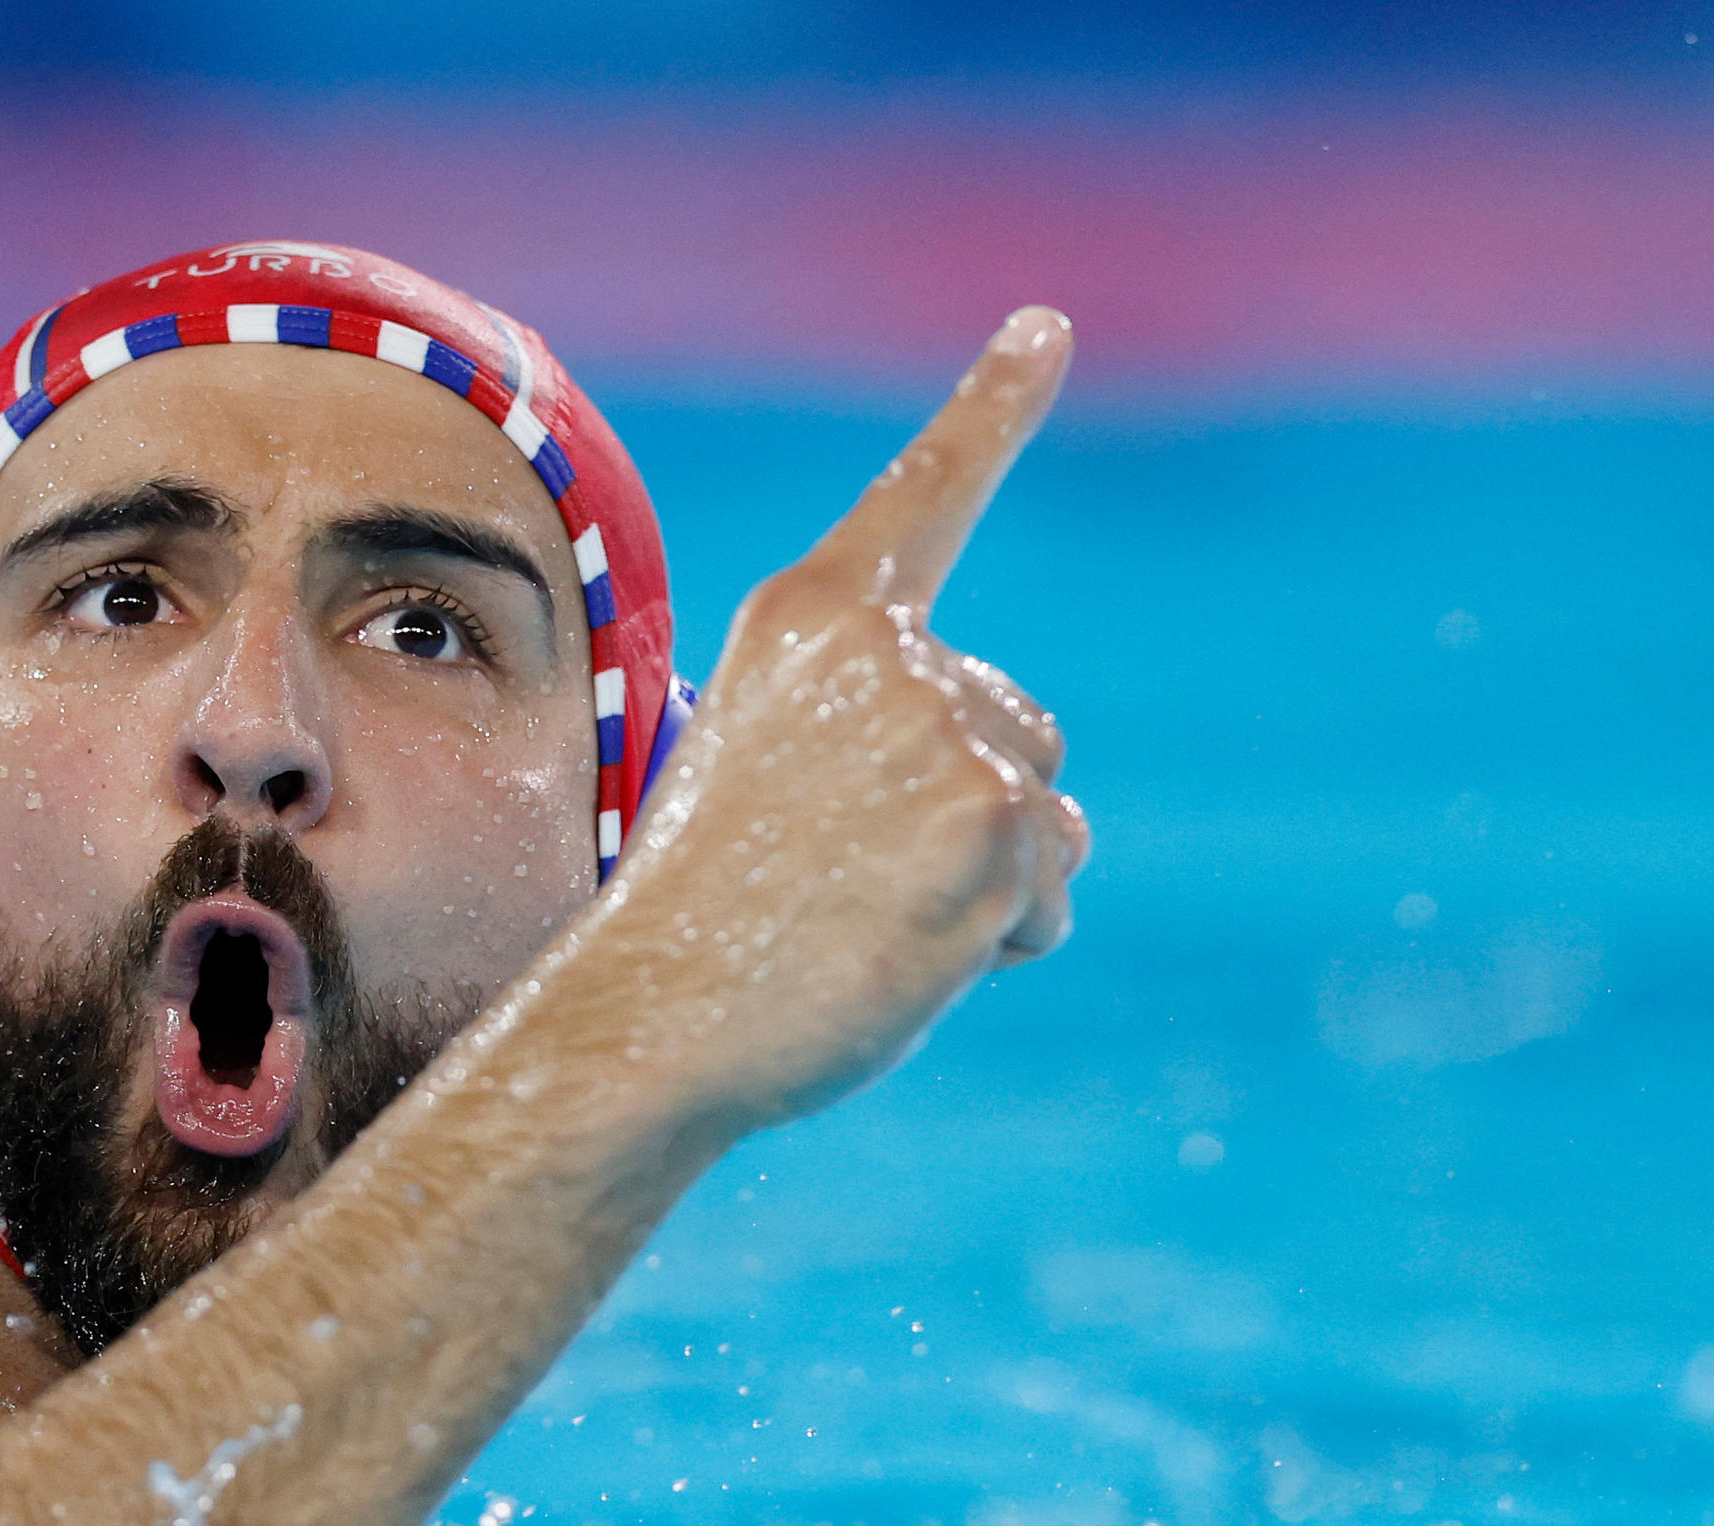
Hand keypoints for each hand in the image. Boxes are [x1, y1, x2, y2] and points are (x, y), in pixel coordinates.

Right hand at [608, 307, 1086, 1130]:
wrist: (656, 1012)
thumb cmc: (698, 918)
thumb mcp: (759, 774)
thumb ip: (868, 735)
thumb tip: (1007, 803)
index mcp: (809, 619)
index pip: (922, 497)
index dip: (992, 408)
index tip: (1049, 326)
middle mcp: (886, 650)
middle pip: (1017, 715)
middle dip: (973, 804)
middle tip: (848, 877)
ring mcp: (948, 727)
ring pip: (1047, 806)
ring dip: (991, 880)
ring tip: (873, 917)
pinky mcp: (1001, 815)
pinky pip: (1057, 886)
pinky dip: (1007, 936)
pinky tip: (909, 952)